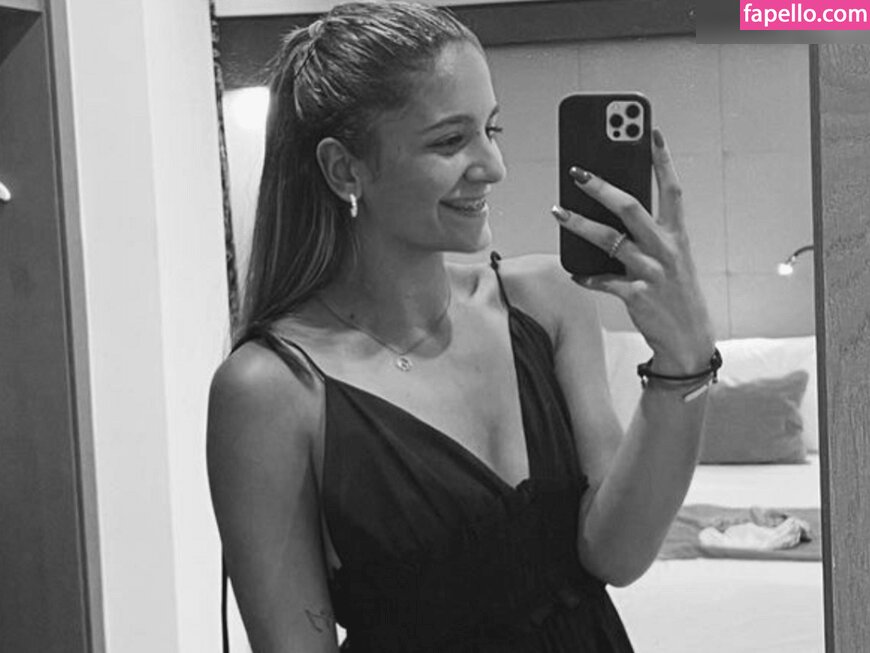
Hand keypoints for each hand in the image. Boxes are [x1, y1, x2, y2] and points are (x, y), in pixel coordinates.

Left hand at [552, 128, 714, 374]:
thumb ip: (648, 236)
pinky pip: (602, 280)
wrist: (688, 339)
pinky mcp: (636, 295)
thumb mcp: (671, 260)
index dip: (662, 160)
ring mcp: (651, 272)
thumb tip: (611, 212)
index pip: (672, 189)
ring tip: (557, 211)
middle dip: (602, 187)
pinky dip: (586, 275)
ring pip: (609, 240)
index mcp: (678, 236)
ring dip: (579, 225)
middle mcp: (666, 250)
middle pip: (631, 208)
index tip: (651, 132)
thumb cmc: (674, 293)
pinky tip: (574, 271)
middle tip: (577, 172)